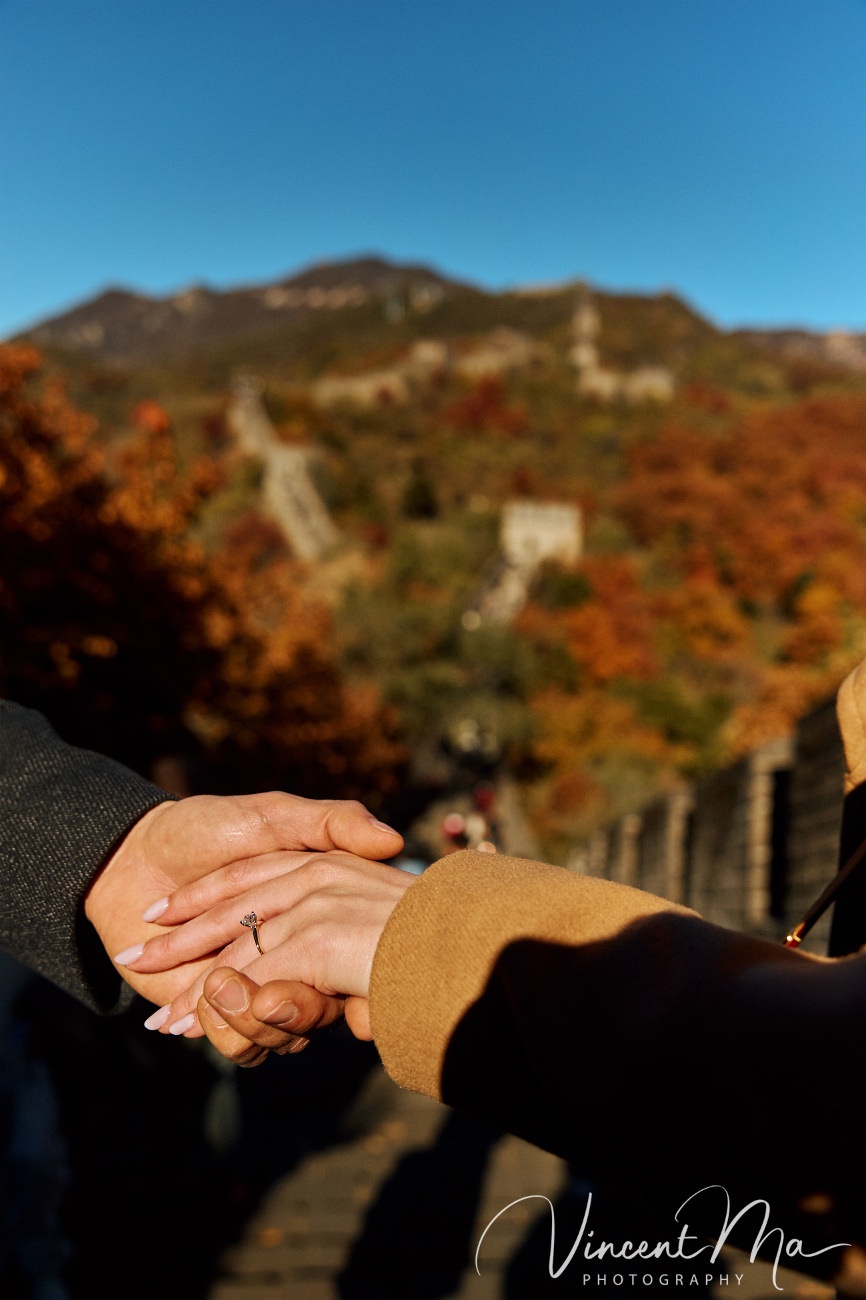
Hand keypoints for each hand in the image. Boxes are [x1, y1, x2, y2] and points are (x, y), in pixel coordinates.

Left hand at [120, 850, 414, 1045]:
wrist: (130, 859)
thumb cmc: (204, 827)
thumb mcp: (273, 816)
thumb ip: (331, 824)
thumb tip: (393, 839)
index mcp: (323, 910)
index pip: (357, 955)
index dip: (358, 978)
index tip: (345, 988)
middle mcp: (301, 952)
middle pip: (319, 1004)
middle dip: (292, 1011)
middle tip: (265, 1001)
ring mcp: (263, 983)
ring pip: (281, 1034)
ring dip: (246, 1026)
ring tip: (196, 1009)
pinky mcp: (224, 1010)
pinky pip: (241, 1045)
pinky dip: (214, 1034)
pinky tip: (174, 1020)